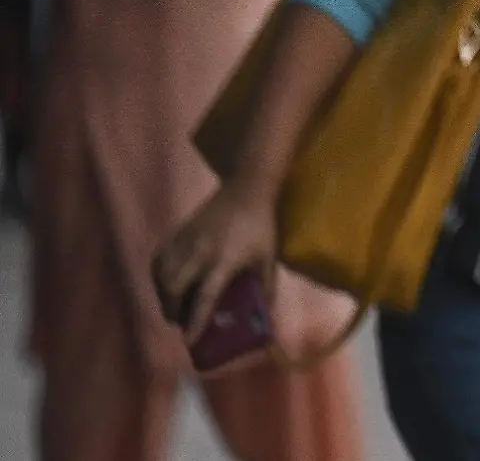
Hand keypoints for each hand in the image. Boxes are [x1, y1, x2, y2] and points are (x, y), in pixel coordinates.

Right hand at [151, 182, 277, 343]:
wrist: (245, 190)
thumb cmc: (260, 227)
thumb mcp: (268, 259)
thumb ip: (266, 289)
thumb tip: (265, 316)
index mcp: (225, 261)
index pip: (205, 297)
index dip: (196, 321)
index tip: (188, 341)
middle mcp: (200, 253)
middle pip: (174, 289)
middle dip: (173, 311)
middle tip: (179, 322)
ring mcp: (185, 242)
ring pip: (162, 277)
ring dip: (164, 296)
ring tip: (173, 306)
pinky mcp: (176, 233)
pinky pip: (159, 261)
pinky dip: (158, 277)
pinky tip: (166, 285)